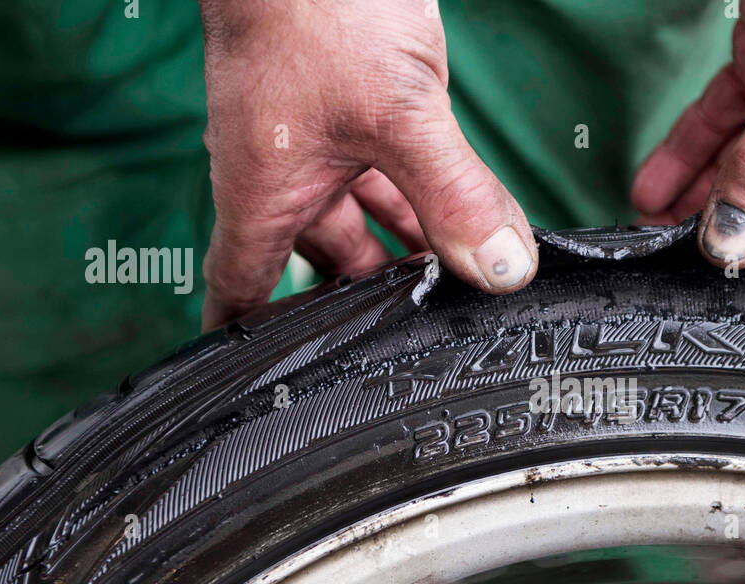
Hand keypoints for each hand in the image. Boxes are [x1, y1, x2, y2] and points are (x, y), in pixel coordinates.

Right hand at [197, 0, 536, 328]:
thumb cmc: (313, 5)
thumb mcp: (396, 115)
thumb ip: (452, 194)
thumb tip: (501, 269)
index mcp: (264, 191)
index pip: (243, 290)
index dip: (255, 342)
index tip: (276, 384)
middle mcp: (285, 172)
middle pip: (324, 261)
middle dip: (370, 297)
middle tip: (422, 337)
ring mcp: (319, 138)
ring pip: (364, 215)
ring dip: (410, 247)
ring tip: (461, 286)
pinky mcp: (355, 106)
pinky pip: (389, 170)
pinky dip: (424, 197)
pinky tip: (467, 215)